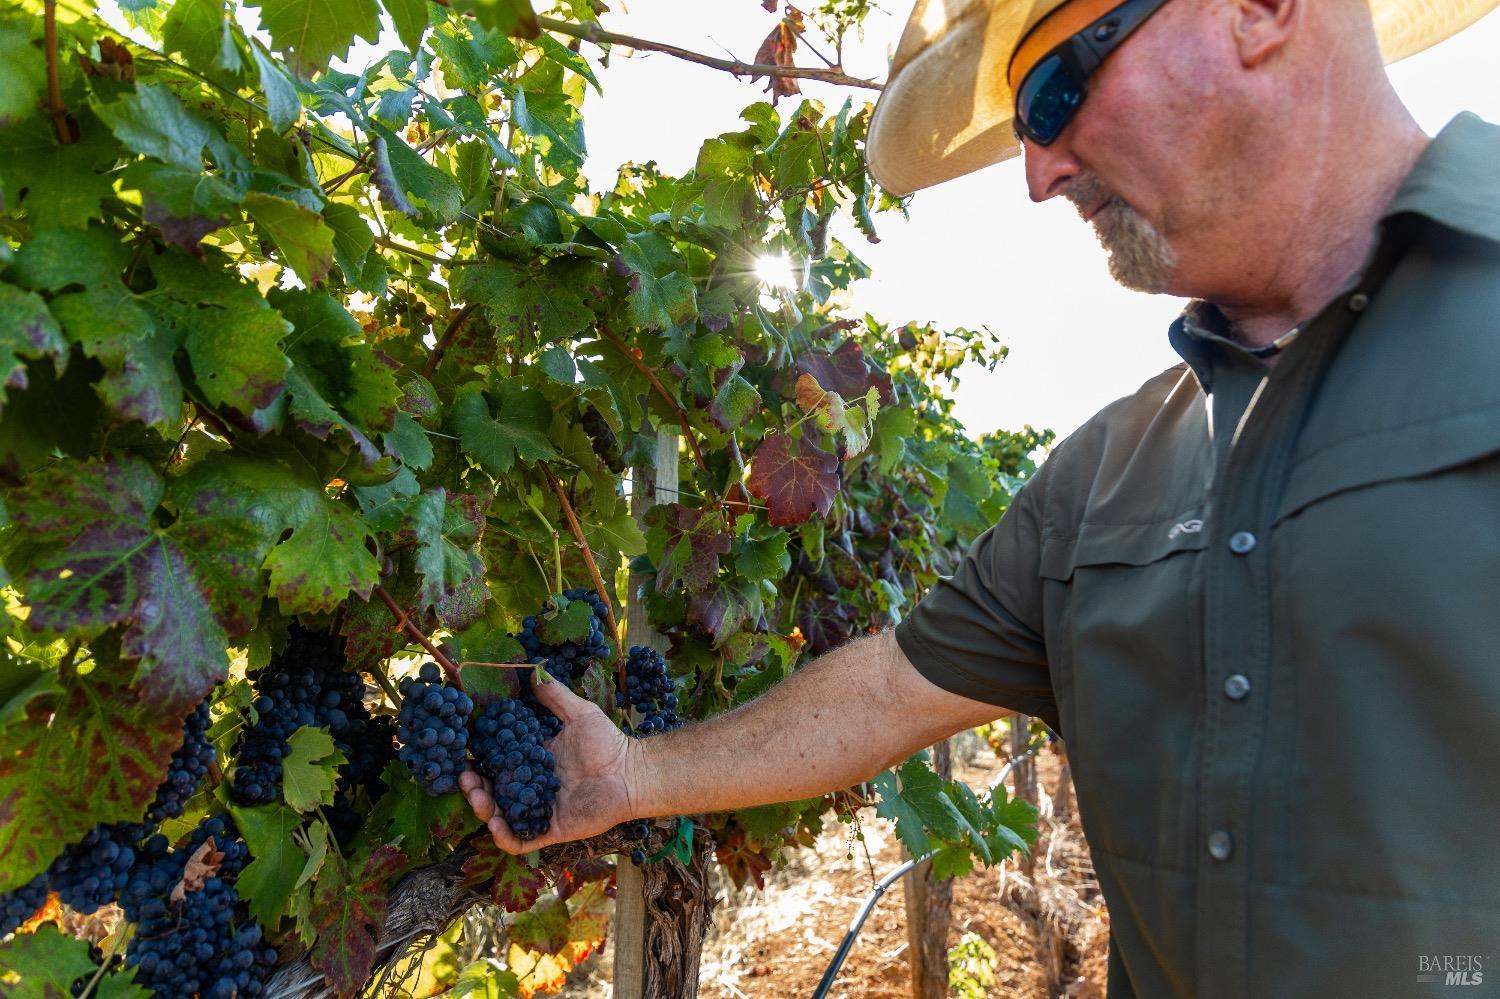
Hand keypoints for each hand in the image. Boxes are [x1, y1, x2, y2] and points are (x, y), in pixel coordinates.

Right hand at [460, 673, 642, 853]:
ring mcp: (541, 809)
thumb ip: (556, 696)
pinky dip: (505, 837)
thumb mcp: (579, 713)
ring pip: (502, 815)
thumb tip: (535, 671)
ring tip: (477, 796)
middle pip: (494, 791)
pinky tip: (496, 824)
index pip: (498, 763)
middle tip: (465, 777)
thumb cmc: (608, 742)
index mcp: (534, 761)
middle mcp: (533, 786)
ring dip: (484, 810)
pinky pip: (522, 840)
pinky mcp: (551, 829)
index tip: (464, 751)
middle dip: (474, 787)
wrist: (632, 772)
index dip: (479, 760)